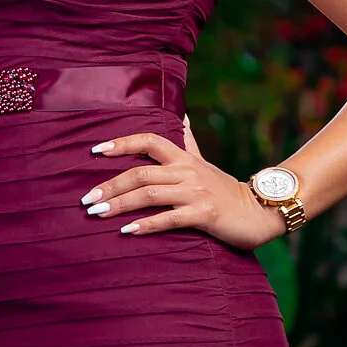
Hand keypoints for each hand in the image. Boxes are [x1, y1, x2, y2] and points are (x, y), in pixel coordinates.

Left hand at [78, 120, 289, 250]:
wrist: (260, 212)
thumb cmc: (226, 191)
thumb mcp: (204, 163)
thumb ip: (189, 141)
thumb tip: (181, 115)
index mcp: (184, 158)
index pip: (149, 140)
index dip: (122, 143)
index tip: (95, 151)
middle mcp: (188, 171)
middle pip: (141, 172)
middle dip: (110, 185)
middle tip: (86, 200)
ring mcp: (196, 193)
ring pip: (149, 194)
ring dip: (120, 204)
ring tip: (97, 215)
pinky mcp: (204, 215)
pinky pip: (169, 219)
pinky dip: (146, 225)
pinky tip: (126, 232)